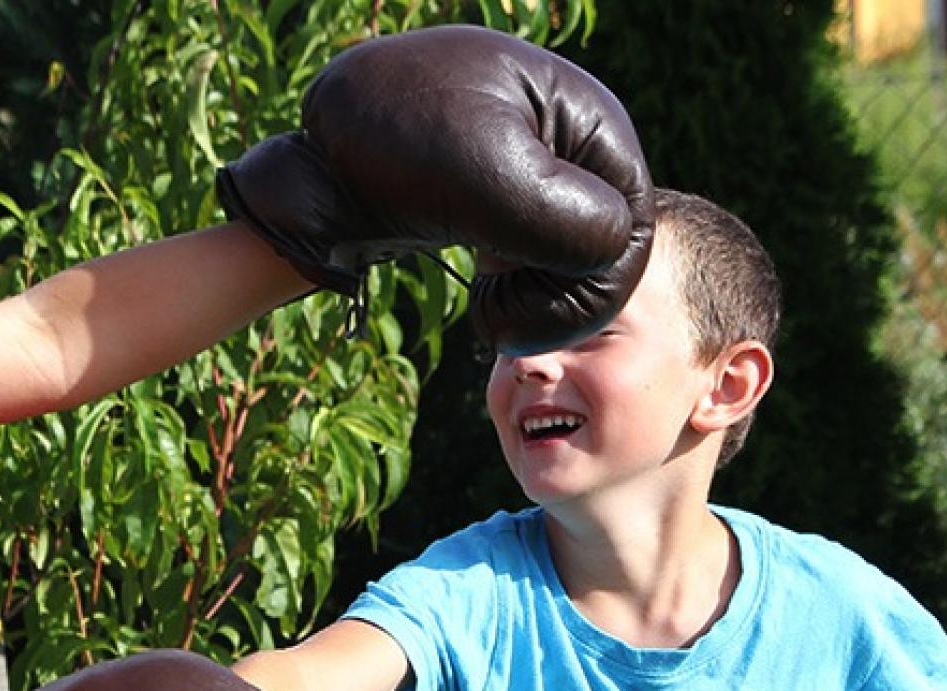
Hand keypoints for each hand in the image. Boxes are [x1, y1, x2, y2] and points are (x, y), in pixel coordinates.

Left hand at [216, 24, 653, 353]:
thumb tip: (612, 257)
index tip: (515, 304)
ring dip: (536, 301)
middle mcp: (572, 142)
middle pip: (608, 249)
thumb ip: (569, 222)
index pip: (630, 225)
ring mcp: (538, 174)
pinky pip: (538, 263)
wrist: (316, 159)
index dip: (588, 283)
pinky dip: (515, 291)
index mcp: (587, 116)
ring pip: (572, 265)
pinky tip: (483, 293)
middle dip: (558, 298)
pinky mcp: (506, 204)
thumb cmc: (396, 148)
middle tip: (493, 318)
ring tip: (486, 307)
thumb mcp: (491, 179)